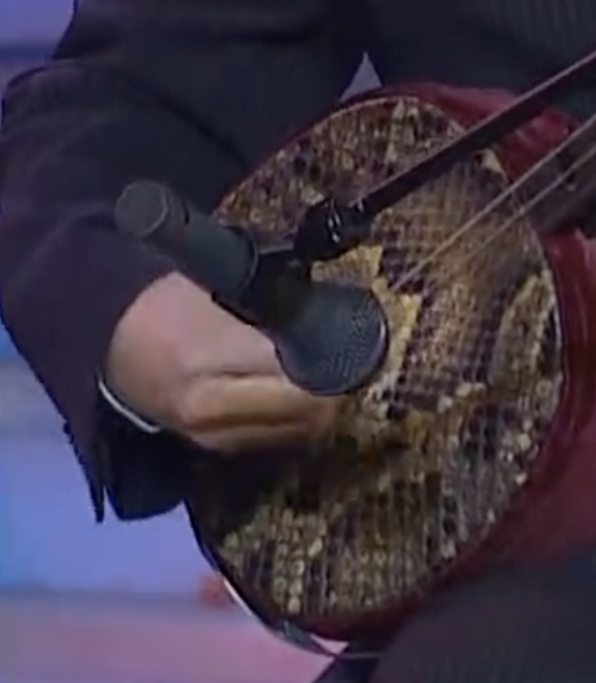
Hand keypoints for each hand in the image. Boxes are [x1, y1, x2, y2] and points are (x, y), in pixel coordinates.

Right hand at [104, 272, 343, 452]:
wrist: (102, 335)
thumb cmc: (163, 296)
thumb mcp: (219, 284)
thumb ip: (272, 306)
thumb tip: (327, 319)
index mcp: (210, 357)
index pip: (298, 371)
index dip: (334, 358)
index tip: (354, 343)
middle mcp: (210, 407)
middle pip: (304, 411)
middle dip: (333, 389)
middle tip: (350, 364)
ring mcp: (207, 435)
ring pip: (293, 433)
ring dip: (317, 411)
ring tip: (327, 380)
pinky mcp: (206, 448)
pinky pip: (269, 441)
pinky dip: (291, 423)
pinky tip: (297, 400)